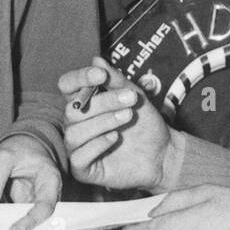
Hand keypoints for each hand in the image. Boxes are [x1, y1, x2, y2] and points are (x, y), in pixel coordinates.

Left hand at [0, 134, 61, 229]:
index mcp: (50, 179)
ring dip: (11, 226)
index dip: (30, 221)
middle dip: (20, 229)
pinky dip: (5, 221)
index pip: (45, 207)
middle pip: (38, 219)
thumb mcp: (4, 155)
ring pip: (27, 220)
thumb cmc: (20, 147)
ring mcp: (37, 201)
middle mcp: (48, 194)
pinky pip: (17, 216)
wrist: (26, 144)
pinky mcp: (26, 204)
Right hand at [59, 57, 176, 191]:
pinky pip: (78, 156)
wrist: (162, 153)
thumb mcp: (133, 96)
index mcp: (84, 103)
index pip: (67, 86)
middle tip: (131, 99)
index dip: (79, 78)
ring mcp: (78, 147)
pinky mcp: (83, 169)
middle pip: (73, 109)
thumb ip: (115, 80)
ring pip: (74, 132)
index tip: (101, 76)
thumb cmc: (145, 124)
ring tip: (127, 117)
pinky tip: (115, 138)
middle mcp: (76, 124)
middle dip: (103, 102)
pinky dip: (97, 144)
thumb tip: (96, 60)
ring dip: (103, 122)